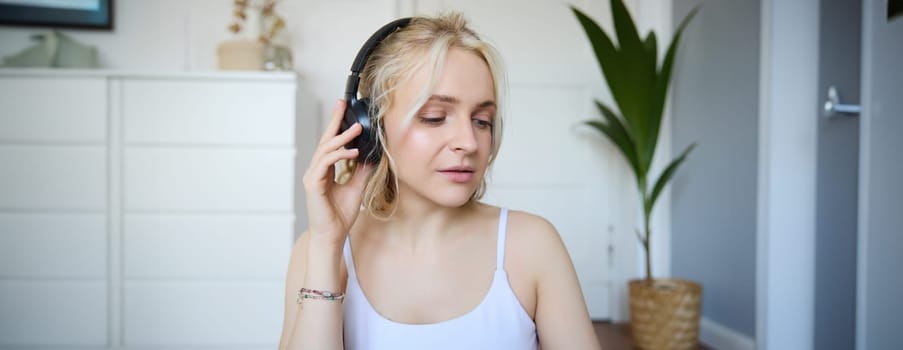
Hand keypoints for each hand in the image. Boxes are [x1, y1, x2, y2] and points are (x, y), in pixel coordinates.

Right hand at [302, 100, 372, 246]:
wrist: (333, 235)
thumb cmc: (341, 215)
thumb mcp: (357, 187)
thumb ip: (361, 171)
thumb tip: (372, 155)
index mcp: (324, 170)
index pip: (330, 143)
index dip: (336, 125)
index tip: (343, 108)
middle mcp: (316, 171)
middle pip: (324, 140)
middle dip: (334, 121)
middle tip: (342, 105)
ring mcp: (312, 177)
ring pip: (324, 150)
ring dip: (341, 138)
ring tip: (356, 129)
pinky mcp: (313, 185)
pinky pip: (324, 164)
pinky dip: (338, 156)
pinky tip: (352, 152)